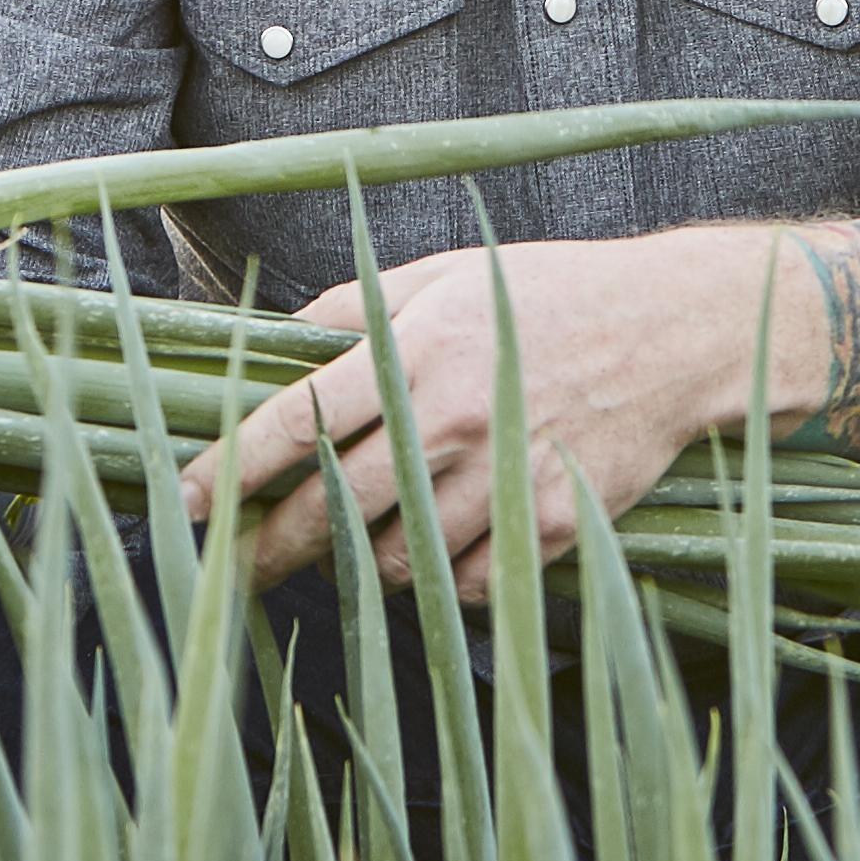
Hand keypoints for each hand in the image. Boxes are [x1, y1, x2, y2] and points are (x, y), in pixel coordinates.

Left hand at [187, 229, 814, 602]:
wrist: (676, 332)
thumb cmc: (552, 293)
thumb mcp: (446, 277)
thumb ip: (354, 309)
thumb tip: (278, 341)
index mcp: (415, 354)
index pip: (294, 423)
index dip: (230, 470)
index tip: (184, 506)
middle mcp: (451, 424)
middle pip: (330, 512)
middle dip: (268, 549)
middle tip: (227, 572)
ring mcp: (502, 483)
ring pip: (395, 560)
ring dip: (359, 565)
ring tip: (348, 553)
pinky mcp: (547, 527)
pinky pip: (463, 583)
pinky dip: (436, 580)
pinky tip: (432, 555)